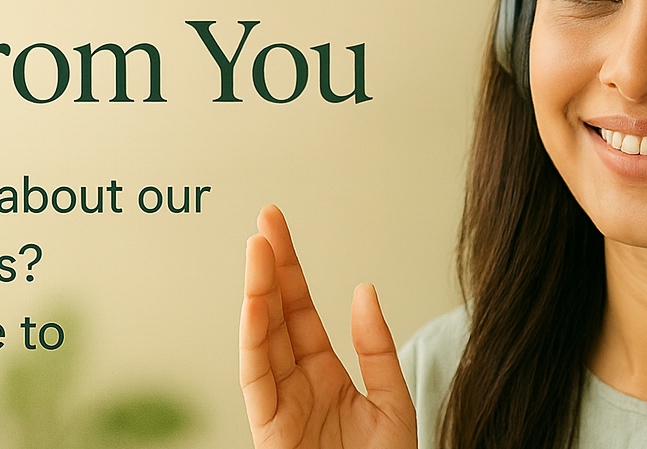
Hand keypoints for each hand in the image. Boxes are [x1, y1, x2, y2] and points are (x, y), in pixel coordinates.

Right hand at [239, 204, 418, 448]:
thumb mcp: (393, 404)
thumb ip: (376, 349)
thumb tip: (363, 291)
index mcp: (325, 375)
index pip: (300, 311)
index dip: (289, 268)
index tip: (276, 226)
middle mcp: (296, 384)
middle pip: (277, 315)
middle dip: (269, 266)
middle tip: (265, 218)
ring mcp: (279, 405)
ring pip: (261, 338)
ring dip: (257, 292)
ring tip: (257, 248)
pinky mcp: (268, 427)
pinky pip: (256, 377)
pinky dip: (253, 338)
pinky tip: (256, 302)